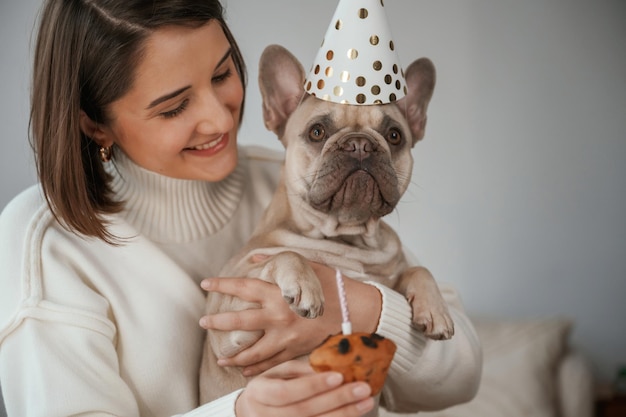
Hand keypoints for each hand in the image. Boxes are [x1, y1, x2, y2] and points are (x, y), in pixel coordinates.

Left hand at [199, 262, 381, 374]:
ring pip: (253, 351)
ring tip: (220, 357)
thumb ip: (279, 261)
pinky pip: (272, 363)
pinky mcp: (296, 350)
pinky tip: (244, 370)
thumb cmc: (333, 285)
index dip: (222, 285)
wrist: (358, 310)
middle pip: (240, 323)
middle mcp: (279, 315)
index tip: (206, 283)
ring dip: (233, 355)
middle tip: (203, 323)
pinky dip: (257, 368)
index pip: (243, 287)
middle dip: (218, 323)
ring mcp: (287, 337)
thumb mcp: (307, 266)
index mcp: (280, 292)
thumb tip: (255, 257)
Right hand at [235, 360, 374, 416]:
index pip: (286, 392)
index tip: (338, 375)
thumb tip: (327, 369)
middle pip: (303, 411)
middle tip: (362, 388)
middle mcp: (265, 416)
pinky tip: (354, 415)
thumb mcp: (277, 373)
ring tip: (365, 402)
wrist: (252, 414)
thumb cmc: (268, 388)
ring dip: (343, 414)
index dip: (312, 385)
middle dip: (336, 399)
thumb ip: (299, 371)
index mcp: (259, 393)